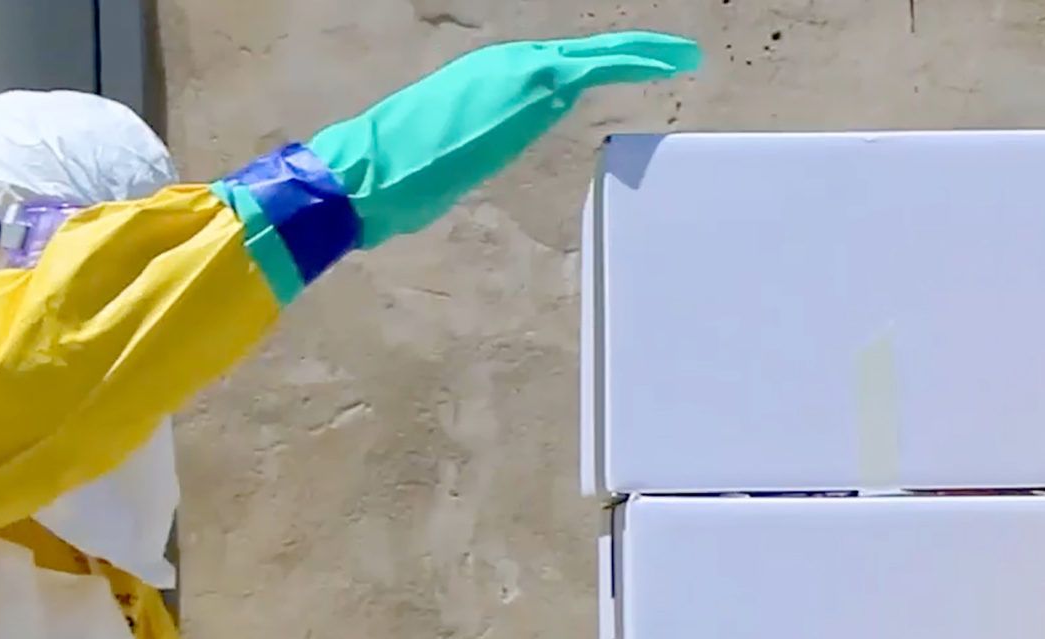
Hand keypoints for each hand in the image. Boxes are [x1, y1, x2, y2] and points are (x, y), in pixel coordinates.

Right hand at [214, 31, 700, 301]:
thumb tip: (475, 156)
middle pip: (581, 59)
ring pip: (594, 57)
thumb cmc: (387, 178)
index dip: (591, 69)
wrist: (365, 174)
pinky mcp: (531, 84)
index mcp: (483, 81)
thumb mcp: (441, 156)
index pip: (550, 71)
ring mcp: (517, 73)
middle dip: (631, 55)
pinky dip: (638, 58)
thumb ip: (471, 145)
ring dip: (638, 55)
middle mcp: (503, 67)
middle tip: (678, 56)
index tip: (626, 71)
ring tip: (679, 56)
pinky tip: (670, 61)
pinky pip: (598, 65)